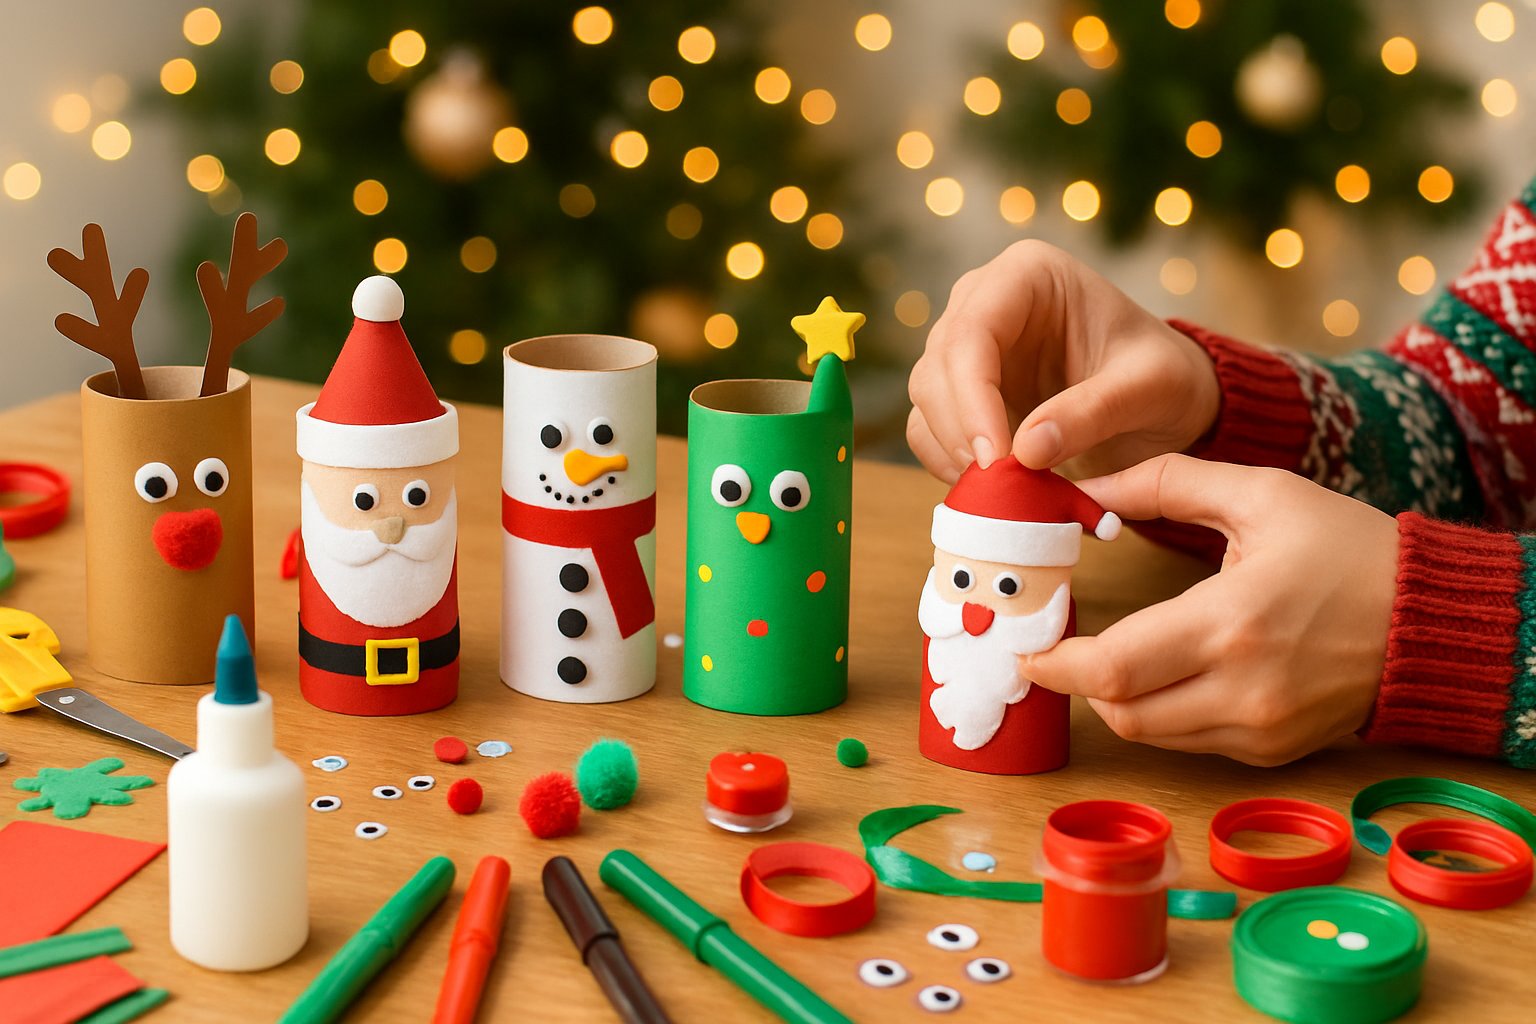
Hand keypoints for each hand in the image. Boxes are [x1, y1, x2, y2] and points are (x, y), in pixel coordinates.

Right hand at [907, 240, 1220, 482]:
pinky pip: (929, 425)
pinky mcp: (960, 389)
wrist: (1163, 398)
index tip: (996, 458)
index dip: (973, 397)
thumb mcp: (1148, 388)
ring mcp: (967, 346)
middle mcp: (983, 301)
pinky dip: (948, 461)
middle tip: (997, 485)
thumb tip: (1025, 452)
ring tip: (1000, 490)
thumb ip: (1092, 413)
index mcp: (1029, 275)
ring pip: (926, 397)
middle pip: (939, 365)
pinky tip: (989, 488)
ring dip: (952, 449)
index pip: (973, 330)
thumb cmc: (1163, 376)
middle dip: (960, 430)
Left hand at [1022, 455, 1398, 766]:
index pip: (1114, 668)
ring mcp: (1260, 731)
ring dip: (1116, 697)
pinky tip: (1164, 671)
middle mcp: (1244, 691)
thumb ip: (1166, 482)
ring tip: (1107, 653)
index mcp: (1235, 623)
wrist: (1434, 621)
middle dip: (1077, 679)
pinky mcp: (1272, 752)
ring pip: (1149, 733)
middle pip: (1120, 711)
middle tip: (1057, 644)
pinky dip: (1161, 712)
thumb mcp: (1261, 494)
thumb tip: (1085, 485)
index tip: (1026, 643)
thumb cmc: (1348, 550)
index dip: (1056, 662)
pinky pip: (1188, 741)